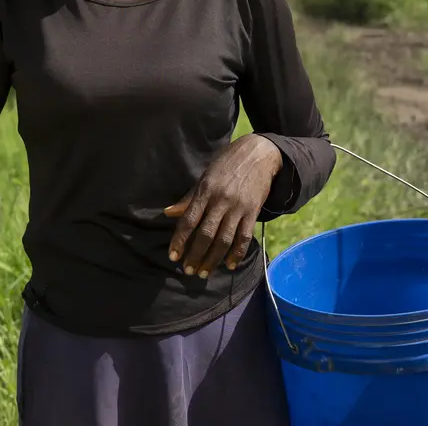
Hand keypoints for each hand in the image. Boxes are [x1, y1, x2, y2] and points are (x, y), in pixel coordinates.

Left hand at [164, 135, 282, 278]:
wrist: (259, 153)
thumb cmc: (227, 164)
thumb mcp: (205, 176)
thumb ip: (189, 197)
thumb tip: (168, 213)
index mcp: (206, 190)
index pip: (189, 220)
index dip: (180, 240)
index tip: (173, 256)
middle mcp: (221, 200)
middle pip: (206, 234)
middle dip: (195, 255)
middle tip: (187, 271)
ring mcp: (238, 207)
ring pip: (224, 240)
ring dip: (213, 260)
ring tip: (203, 273)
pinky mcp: (253, 212)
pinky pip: (244, 237)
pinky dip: (237, 253)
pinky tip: (229, 265)